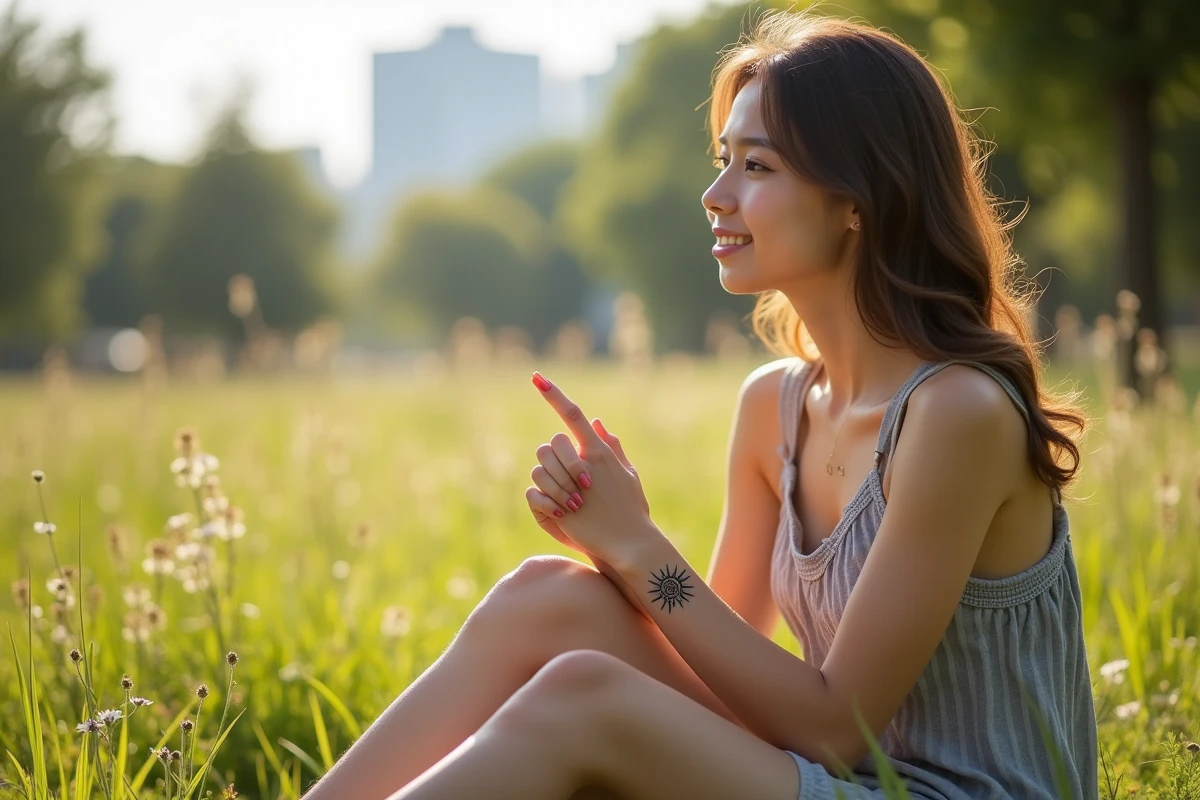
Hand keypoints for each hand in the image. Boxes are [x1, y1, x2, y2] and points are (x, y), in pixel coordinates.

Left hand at [525, 370, 658, 566]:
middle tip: (565, 480)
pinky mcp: (560, 508)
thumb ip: (611, 447)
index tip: (537, 377)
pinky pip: (534, 493)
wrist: (631, 545)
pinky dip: (541, 501)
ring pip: (539, 469)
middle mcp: (585, 464)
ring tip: (567, 501)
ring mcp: (571, 485)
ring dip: (547, 482)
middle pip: (550, 444)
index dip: (554, 395)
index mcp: (599, 453)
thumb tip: (595, 423)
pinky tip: (558, 512)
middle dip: (550, 458)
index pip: (573, 415)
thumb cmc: (632, 510)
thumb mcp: (628, 475)